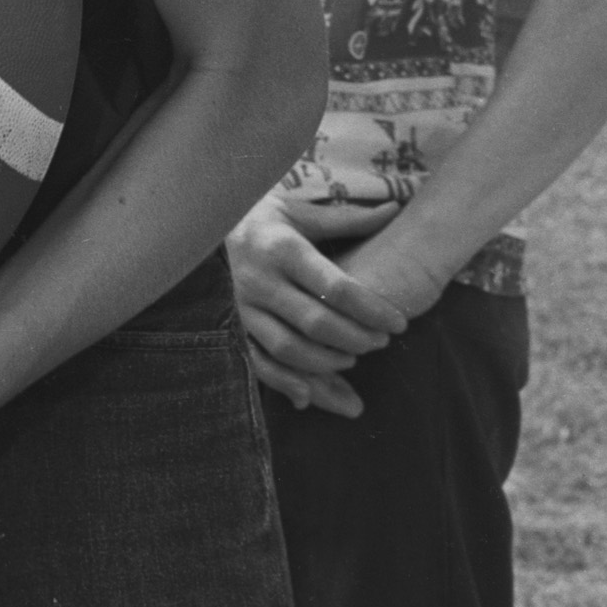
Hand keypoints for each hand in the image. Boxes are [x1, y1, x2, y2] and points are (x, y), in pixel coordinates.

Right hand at [226, 194, 411, 414]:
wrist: (207, 225)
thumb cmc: (267, 220)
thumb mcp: (304, 213)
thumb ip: (350, 219)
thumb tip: (396, 209)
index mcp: (282, 248)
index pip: (335, 287)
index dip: (372, 309)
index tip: (399, 322)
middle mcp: (259, 280)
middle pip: (315, 323)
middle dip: (356, 339)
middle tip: (381, 342)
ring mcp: (242, 307)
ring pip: (288, 348)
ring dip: (328, 363)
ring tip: (353, 359)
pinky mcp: (232, 326)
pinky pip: (257, 362)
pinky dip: (284, 383)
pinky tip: (310, 397)